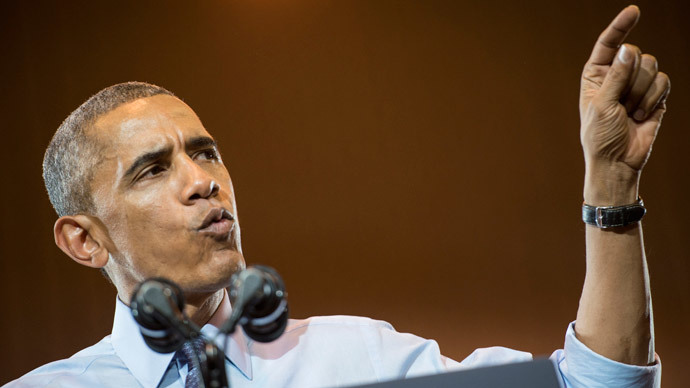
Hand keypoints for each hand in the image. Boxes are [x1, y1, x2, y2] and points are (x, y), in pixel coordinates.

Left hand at [580, 5, 669, 191]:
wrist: (617, 162)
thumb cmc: (600, 136)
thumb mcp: (602, 105)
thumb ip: (616, 76)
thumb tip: (629, 49)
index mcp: (596, 74)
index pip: (608, 44)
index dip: (620, 26)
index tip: (634, 11)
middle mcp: (617, 75)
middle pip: (636, 55)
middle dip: (632, 79)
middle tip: (621, 103)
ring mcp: (636, 85)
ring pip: (652, 67)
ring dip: (642, 93)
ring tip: (630, 113)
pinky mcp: (655, 96)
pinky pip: (664, 82)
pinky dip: (654, 98)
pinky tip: (642, 115)